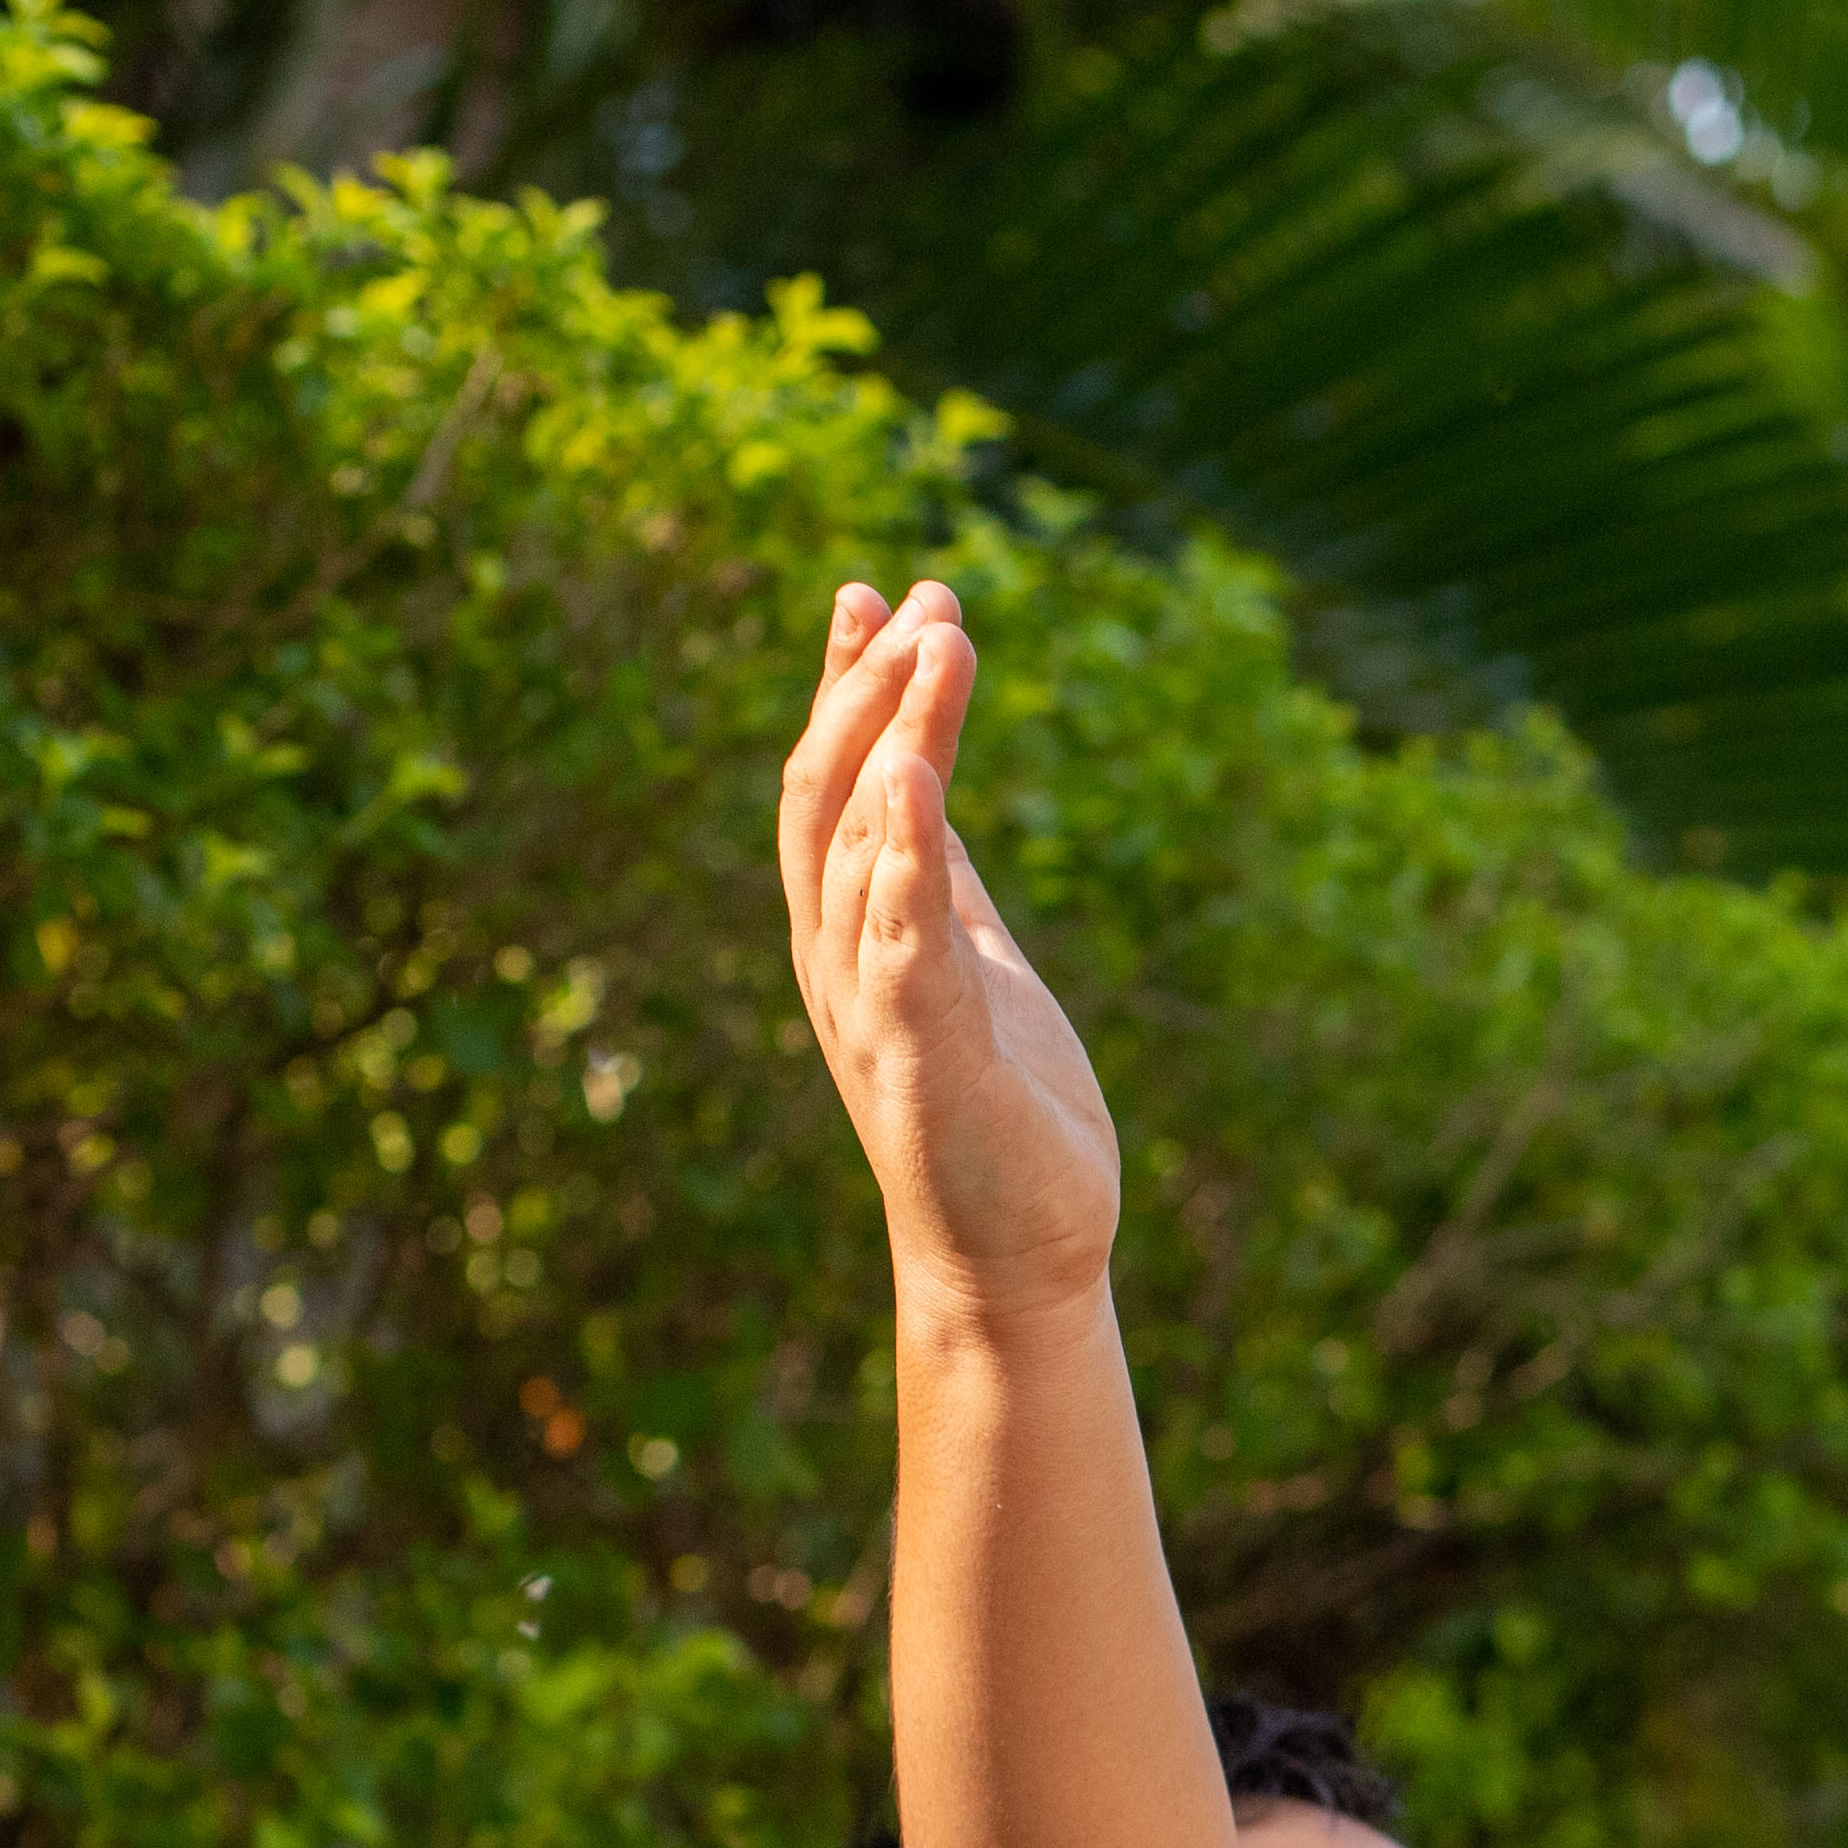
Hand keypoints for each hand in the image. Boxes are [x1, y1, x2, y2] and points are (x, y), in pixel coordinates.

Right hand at [778, 580, 1119, 1310]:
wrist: (1016, 1257)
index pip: (832, 783)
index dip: (847, 684)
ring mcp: (873, 1006)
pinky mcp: (919, 1055)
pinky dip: (902, 854)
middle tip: (924, 597)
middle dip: (869, 687)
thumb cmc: (997, 1118)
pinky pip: (901, 938)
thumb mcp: (972, 964)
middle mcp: (842, 958)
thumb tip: (928, 778)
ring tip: (939, 643)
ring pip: (863, 844)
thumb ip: (943, 880)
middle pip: (832, 793)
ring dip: (899, 736)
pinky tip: (914, 774)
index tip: (878, 591)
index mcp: (855, 934)